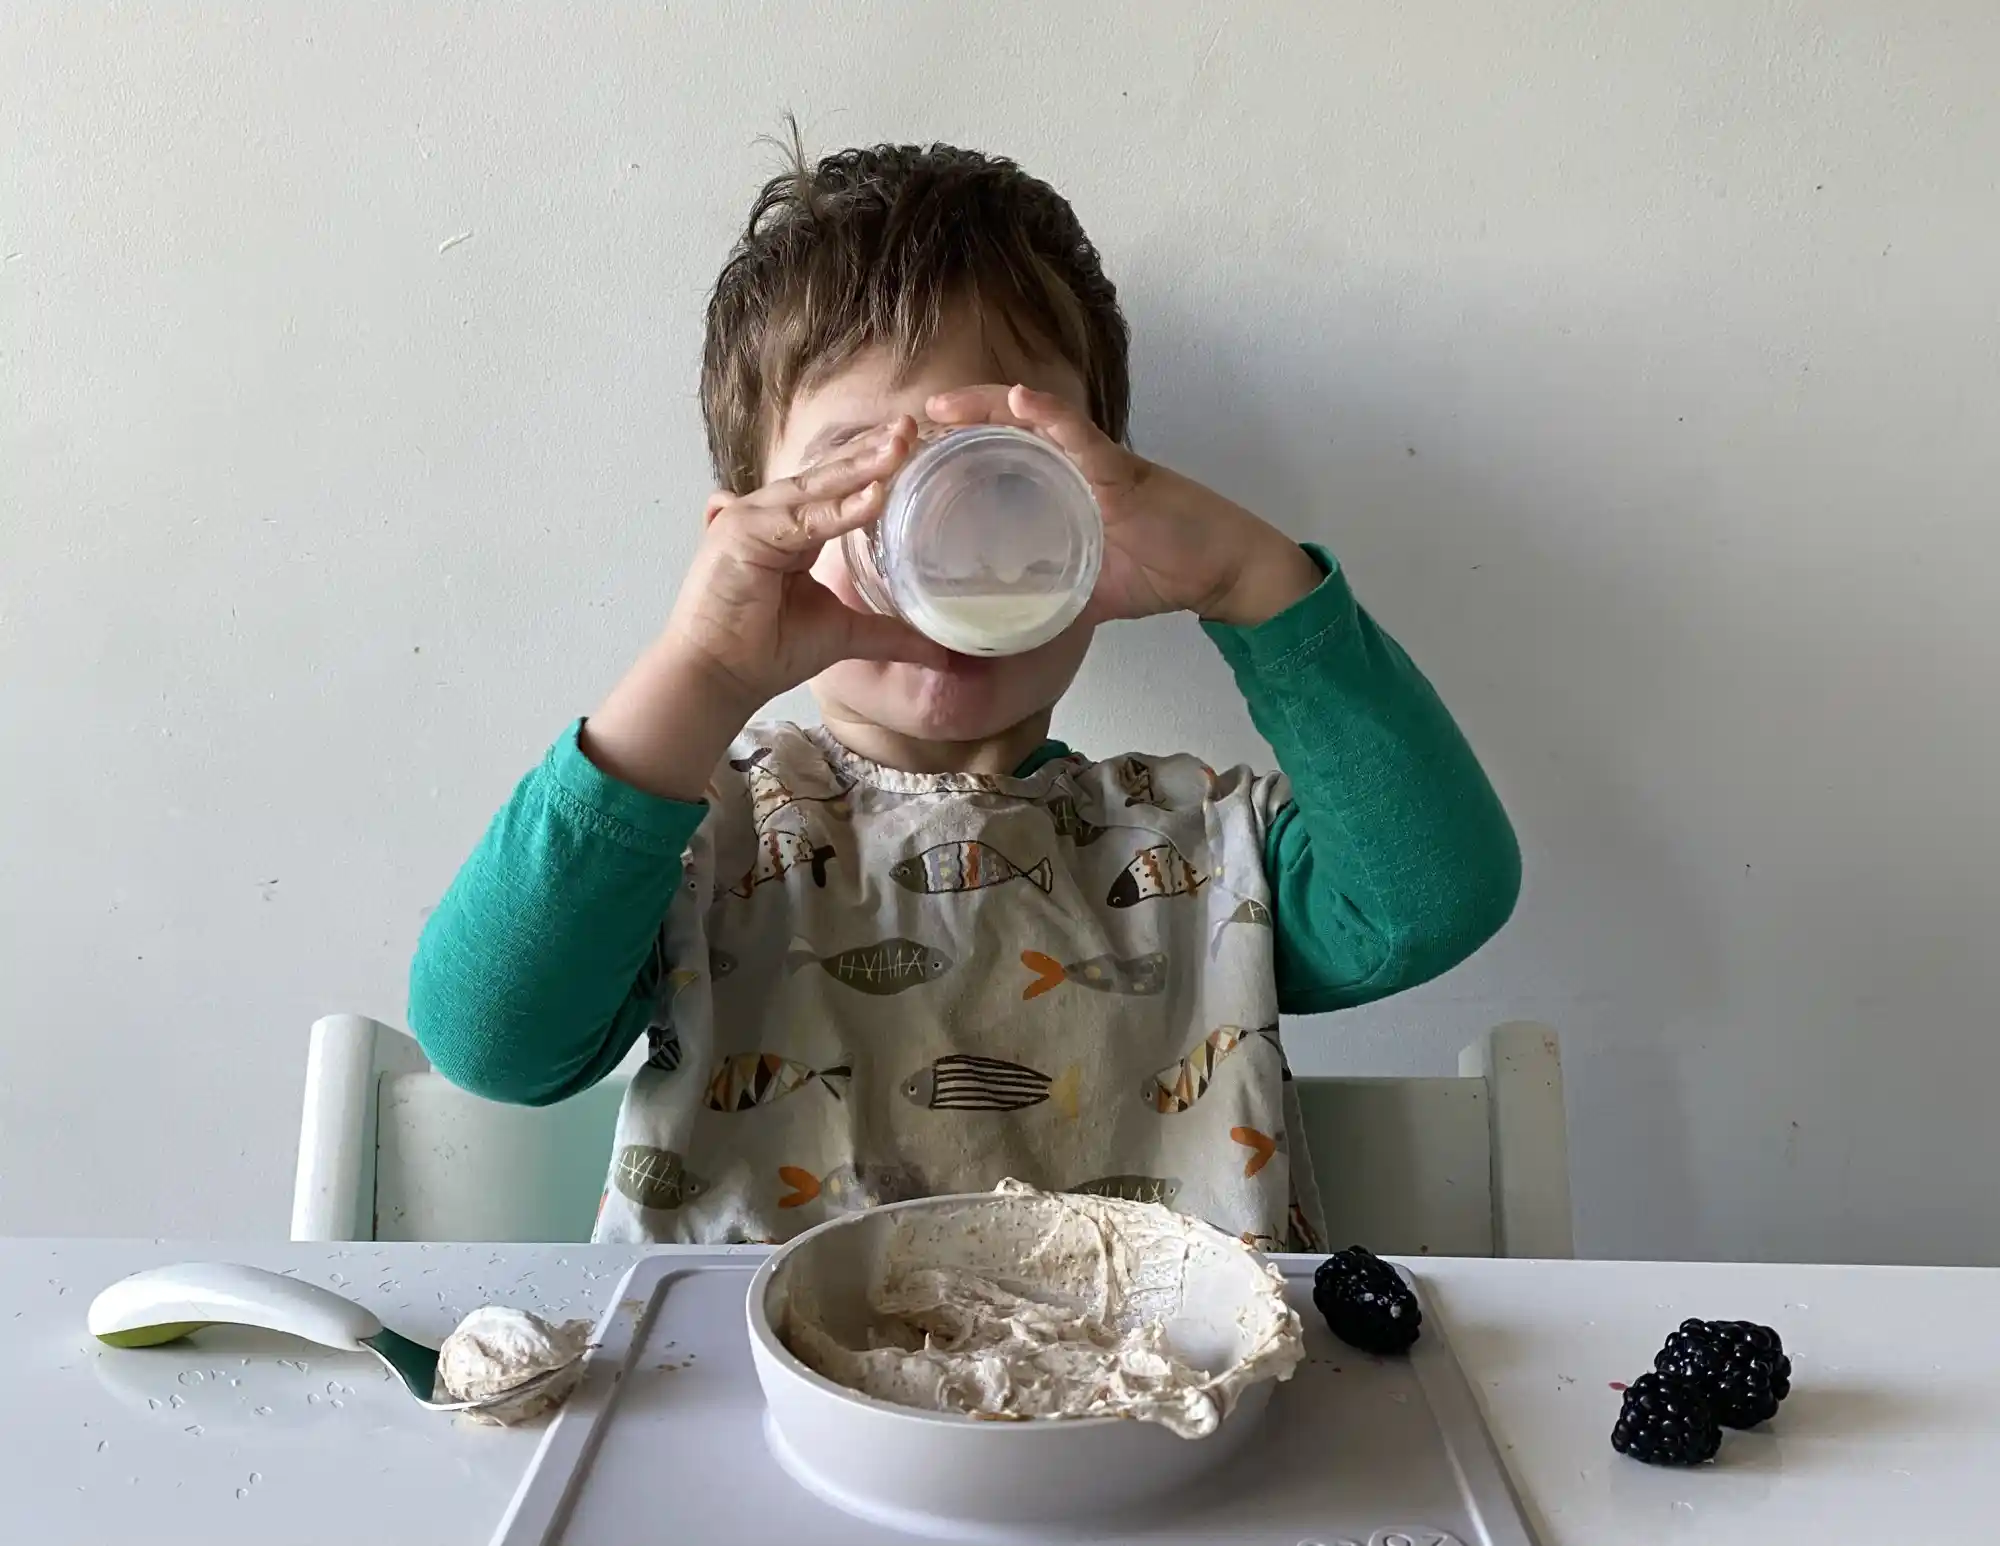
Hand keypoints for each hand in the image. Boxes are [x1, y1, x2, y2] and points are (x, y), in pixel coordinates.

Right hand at [582, 419, 947, 799]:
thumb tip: (942, 651)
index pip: (836, 487)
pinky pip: (801, 520)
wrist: (718, 677)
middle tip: (912, 426)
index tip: (914, 445)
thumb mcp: (844, 633)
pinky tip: (875, 497)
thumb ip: (889, 633)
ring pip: (815, 490)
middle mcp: (769, 515)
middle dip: (870, 450)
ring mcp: (750, 519)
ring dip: (859, 468)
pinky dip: (838, 510)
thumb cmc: (766, 651)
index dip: (872, 465)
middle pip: (826, 476)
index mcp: (791, 529)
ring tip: (900, 448)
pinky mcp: (738, 534)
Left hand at [925, 385, 1321, 627]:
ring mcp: (1097, 460)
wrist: (1220, 571)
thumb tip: (1000, 632)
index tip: (908, 455)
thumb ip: (1047, 597)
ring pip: (1033, 419)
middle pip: (1004, 426)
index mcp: (1062, 482)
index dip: (955, 446)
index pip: (999, 451)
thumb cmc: (1161, 571)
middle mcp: (1074, 461)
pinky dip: (1051, 416)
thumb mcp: (1085, 589)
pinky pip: (1082, 435)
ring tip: (942, 407)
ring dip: (986, 408)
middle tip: (904, 428)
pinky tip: (1021, 401)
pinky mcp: (1123, 469)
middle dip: (954, 421)